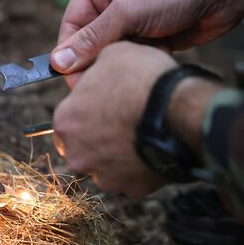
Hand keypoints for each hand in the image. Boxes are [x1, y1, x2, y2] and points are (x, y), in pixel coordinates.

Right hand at [52, 0, 243, 86]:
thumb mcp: (128, 11)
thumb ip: (93, 38)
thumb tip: (60, 61)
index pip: (73, 23)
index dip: (70, 53)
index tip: (70, 79)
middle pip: (91, 41)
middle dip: (97, 60)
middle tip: (99, 84)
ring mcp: (134, 18)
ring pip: (113, 52)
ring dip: (122, 61)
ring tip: (133, 65)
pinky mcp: (153, 34)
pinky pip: (134, 57)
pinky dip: (140, 62)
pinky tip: (154, 59)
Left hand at [53, 42, 175, 197]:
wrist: (178, 111)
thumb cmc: (143, 80)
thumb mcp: (114, 54)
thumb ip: (96, 68)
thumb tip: (96, 68)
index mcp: (65, 122)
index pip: (69, 119)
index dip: (88, 110)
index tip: (106, 104)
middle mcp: (77, 155)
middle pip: (84, 147)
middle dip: (100, 137)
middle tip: (124, 121)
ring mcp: (104, 176)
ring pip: (108, 166)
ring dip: (120, 154)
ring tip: (143, 135)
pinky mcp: (131, 190)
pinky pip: (133, 178)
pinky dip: (142, 167)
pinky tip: (155, 148)